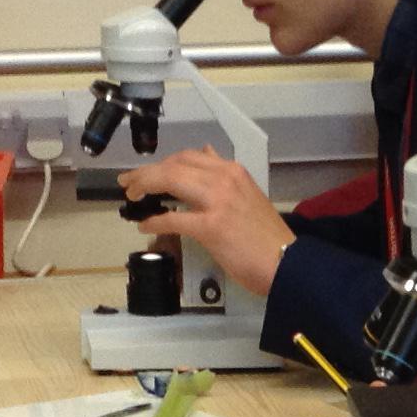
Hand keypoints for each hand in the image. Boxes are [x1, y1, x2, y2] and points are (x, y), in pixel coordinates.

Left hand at [118, 148, 294, 296]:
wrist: (287, 262)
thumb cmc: (268, 236)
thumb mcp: (248, 194)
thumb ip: (225, 176)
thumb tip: (206, 155)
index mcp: (233, 172)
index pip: (189, 157)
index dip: (163, 163)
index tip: (148, 173)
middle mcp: (224, 179)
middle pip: (174, 165)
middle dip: (146, 173)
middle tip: (129, 183)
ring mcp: (217, 202)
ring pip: (169, 181)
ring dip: (145, 187)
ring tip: (132, 198)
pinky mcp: (211, 227)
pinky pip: (173, 218)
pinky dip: (154, 221)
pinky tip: (145, 226)